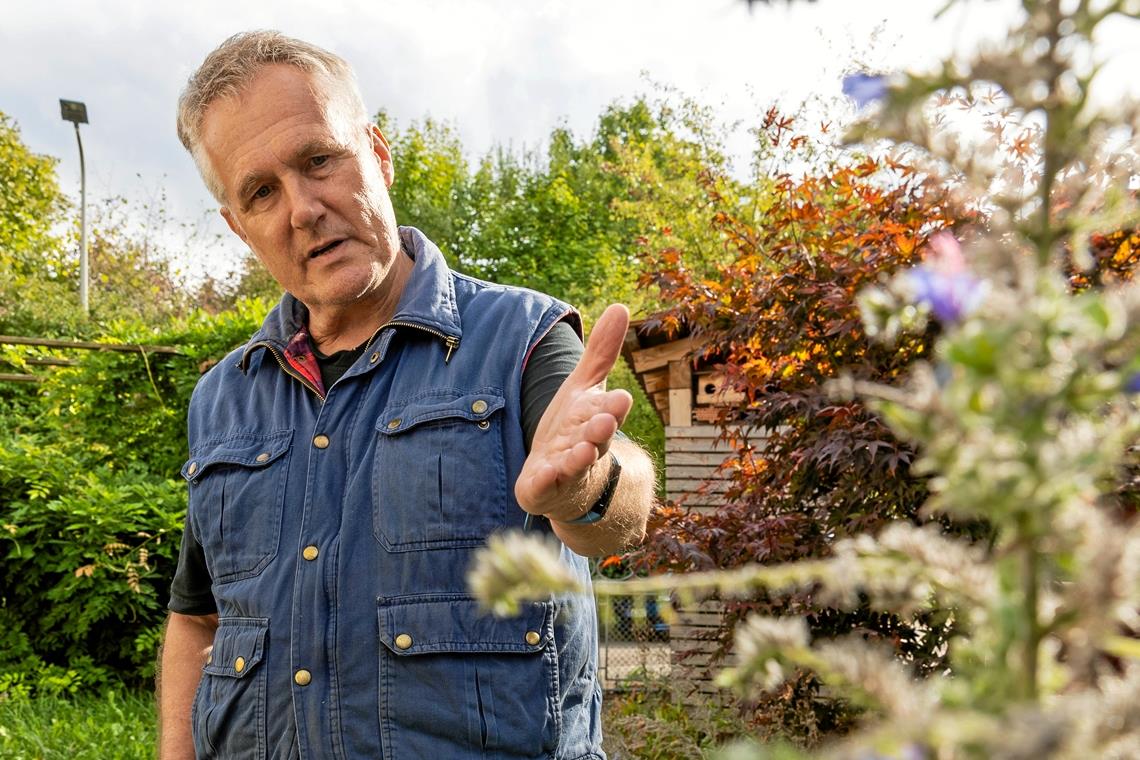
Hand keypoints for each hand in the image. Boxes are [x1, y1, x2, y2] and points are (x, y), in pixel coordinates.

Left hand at [515, 304, 633, 521]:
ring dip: (579, 457)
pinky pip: (546, 486)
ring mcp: (567, 469)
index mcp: (596, 419)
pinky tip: (544, 473)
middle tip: (606, 422)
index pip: (608, 411)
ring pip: (576, 464)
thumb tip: (621, 307)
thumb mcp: (584, 388)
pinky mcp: (544, 488)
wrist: (564, 481)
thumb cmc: (576, 428)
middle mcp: (587, 445)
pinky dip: (546, 480)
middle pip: (597, 438)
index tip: (621, 398)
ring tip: (581, 451)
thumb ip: (600, 353)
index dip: (613, 407)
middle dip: (601, 431)